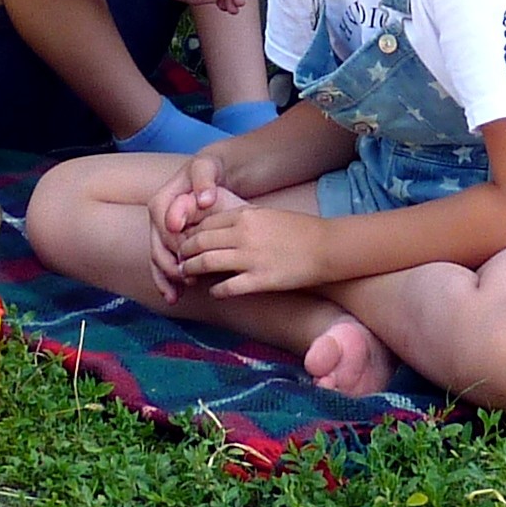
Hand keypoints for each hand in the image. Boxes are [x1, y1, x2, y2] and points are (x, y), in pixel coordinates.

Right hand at [144, 155, 228, 300]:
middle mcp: (157, 218)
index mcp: (162, 200)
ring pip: (157, 260)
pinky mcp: (169, 243)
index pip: (164, 226)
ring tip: (175, 296)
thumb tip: (204, 200)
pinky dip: (167, 282)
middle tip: (186, 278)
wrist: (212, 176)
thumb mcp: (207, 168)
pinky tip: (175, 296)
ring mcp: (161, 233)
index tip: (188, 253)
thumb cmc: (209, 172)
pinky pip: (163, 265)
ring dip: (165, 279)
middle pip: (157, 246)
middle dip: (169, 265)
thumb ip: (204, 181)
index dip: (175, 241)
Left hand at [171, 192, 332, 297]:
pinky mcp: (260, 280)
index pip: (204, 224)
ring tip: (187, 275)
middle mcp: (244, 234)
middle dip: (183, 252)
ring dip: (191, 270)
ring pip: (206, 263)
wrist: (327, 247)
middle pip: (199, 242)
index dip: (189, 234)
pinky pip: (226, 287)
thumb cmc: (299, 230)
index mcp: (246, 215)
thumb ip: (243, 218)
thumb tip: (219, 225)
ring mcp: (251, 258)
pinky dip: (215, 290)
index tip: (184, 243)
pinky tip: (214, 292)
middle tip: (178, 260)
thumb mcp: (268, 215)